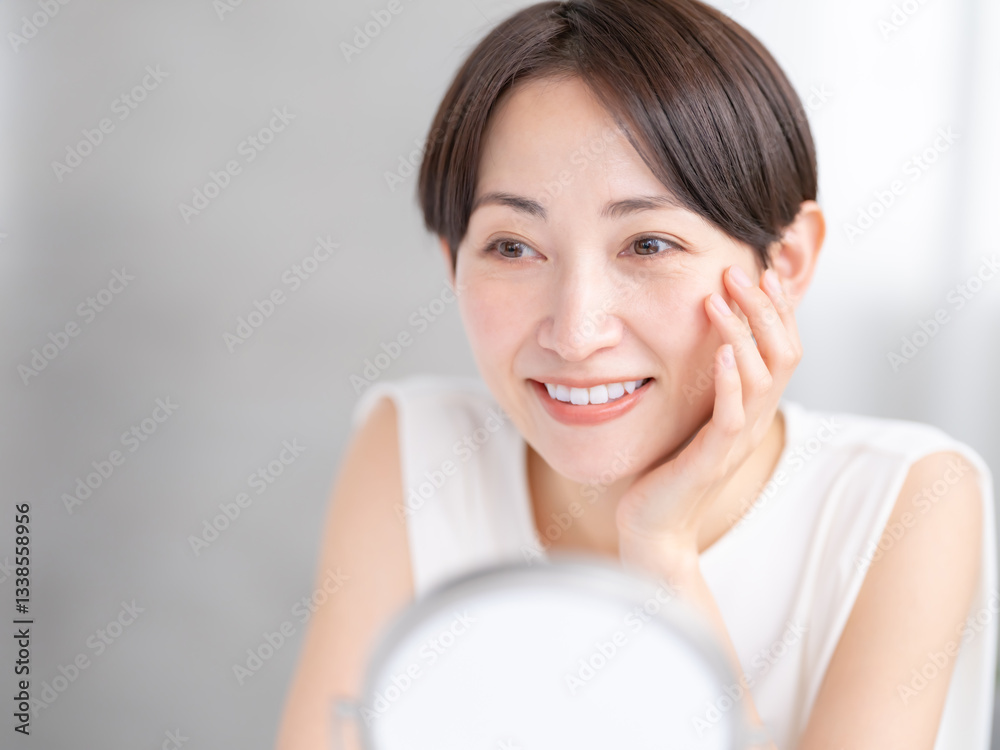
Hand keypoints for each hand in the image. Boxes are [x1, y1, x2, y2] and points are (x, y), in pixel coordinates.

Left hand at [616, 263, 800, 558]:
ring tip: (722, 299)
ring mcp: (735, 443)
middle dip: (765, 309)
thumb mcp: (692, 414)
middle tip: (738, 272)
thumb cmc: (667, 469)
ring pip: (763, 379)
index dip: (778, 310)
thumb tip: (706, 337)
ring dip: (744, 334)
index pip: (783, 350)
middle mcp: (752, 422)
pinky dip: (731, 382)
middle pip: (784, 356)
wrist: (653, 527)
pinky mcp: (711, 461)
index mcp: (751, 409)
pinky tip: (724, 353)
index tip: (761, 272)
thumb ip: (706, 381)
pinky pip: (732, 417)